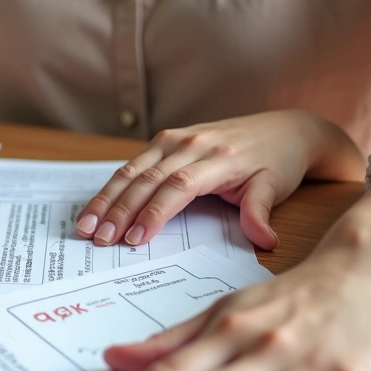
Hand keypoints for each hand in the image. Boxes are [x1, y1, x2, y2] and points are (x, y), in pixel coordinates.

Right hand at [75, 110, 362, 249]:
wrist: (285, 129)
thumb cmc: (278, 162)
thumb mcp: (276, 188)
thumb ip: (261, 213)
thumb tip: (265, 241)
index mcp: (218, 157)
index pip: (178, 187)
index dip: (154, 213)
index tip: (135, 240)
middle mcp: (191, 143)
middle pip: (147, 179)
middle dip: (119, 211)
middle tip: (99, 239)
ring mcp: (175, 138)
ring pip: (132, 171)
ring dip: (106, 199)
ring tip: (86, 226)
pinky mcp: (167, 140)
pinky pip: (134, 165)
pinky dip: (112, 188)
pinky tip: (96, 208)